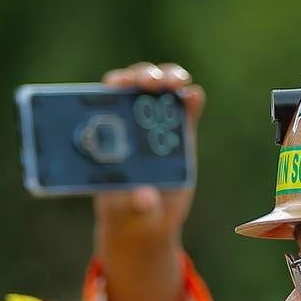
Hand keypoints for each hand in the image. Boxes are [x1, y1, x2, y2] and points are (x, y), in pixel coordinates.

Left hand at [91, 61, 200, 251]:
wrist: (148, 224)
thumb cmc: (126, 214)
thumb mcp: (128, 212)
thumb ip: (136, 205)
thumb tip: (145, 197)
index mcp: (108, 133)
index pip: (107, 98)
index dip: (114, 85)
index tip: (119, 84)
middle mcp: (132, 123)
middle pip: (135, 86)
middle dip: (144, 76)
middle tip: (152, 82)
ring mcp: (157, 126)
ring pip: (163, 90)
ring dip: (170, 78)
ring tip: (177, 82)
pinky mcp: (182, 135)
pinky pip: (187, 110)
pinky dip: (191, 99)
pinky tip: (193, 97)